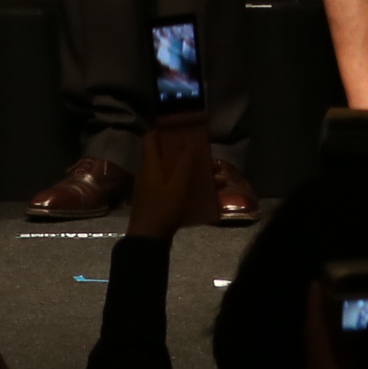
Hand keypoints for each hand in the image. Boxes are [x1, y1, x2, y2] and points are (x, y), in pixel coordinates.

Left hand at [128, 112, 217, 237]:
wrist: (148, 240)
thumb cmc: (162, 208)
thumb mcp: (178, 185)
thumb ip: (184, 163)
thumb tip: (190, 142)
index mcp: (150, 165)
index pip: (150, 139)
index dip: (163, 130)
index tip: (182, 128)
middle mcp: (150, 174)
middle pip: (168, 157)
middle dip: (190, 155)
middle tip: (209, 156)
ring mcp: (154, 189)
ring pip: (176, 173)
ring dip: (196, 173)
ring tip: (219, 179)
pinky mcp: (159, 202)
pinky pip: (176, 188)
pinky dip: (191, 187)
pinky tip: (211, 194)